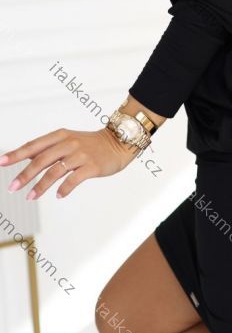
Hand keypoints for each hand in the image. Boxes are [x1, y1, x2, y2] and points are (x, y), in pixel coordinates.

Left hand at [0, 127, 141, 199]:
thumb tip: (24, 157)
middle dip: (25, 175)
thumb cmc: (90, 144)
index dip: (16, 154)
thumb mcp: (68, 140)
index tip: (1, 162)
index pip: (34, 145)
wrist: (118, 143)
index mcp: (61, 135)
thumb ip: (48, 149)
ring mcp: (81, 155)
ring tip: (30, 197)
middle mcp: (69, 143)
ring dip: (40, 186)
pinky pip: (73, 180)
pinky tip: (57, 195)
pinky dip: (63, 189)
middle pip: (41, 160)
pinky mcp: (92, 166)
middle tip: (12, 187)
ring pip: (55, 171)